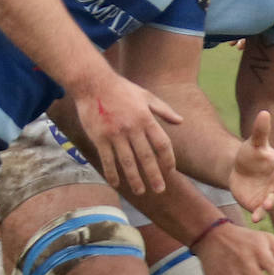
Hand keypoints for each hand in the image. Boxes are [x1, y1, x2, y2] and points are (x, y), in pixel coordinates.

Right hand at [73, 72, 181, 193]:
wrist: (93, 83)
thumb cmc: (121, 89)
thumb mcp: (146, 96)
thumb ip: (164, 110)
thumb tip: (181, 121)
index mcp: (146, 118)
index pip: (162, 143)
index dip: (168, 159)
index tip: (171, 171)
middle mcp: (132, 128)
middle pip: (146, 157)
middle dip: (154, 175)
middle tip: (160, 189)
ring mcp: (115, 134)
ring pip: (127, 162)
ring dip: (135, 179)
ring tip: (141, 191)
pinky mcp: (99, 138)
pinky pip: (107, 160)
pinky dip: (112, 173)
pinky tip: (117, 184)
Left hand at [228, 110, 273, 220]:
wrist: (238, 172)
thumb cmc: (252, 155)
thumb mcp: (255, 143)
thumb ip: (260, 131)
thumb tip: (263, 113)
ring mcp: (270, 195)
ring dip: (272, 204)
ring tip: (267, 205)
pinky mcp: (259, 205)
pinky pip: (261, 211)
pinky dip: (259, 214)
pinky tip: (256, 218)